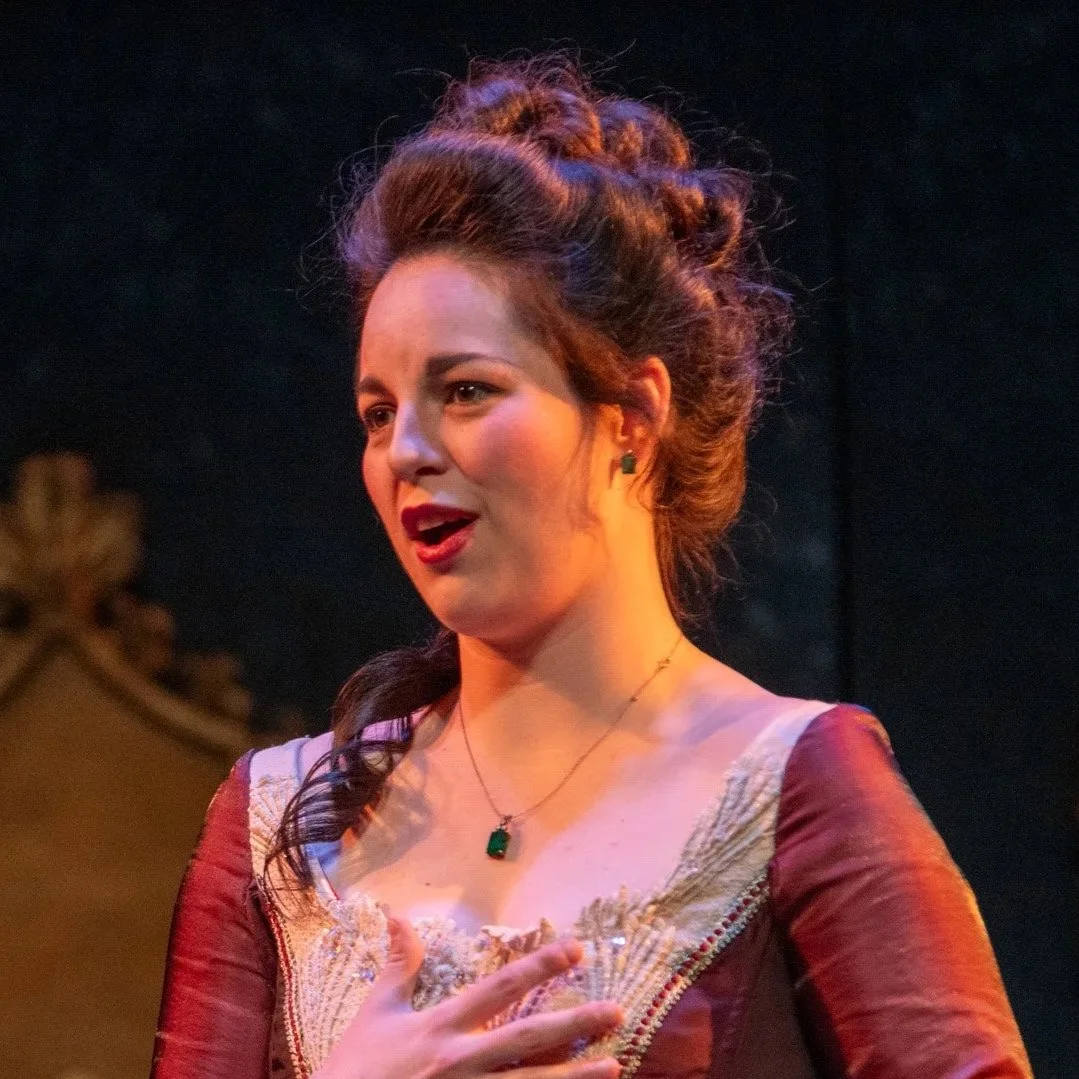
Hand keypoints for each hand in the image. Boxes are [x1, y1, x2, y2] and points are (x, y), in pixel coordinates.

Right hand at [312, 913, 623, 1078]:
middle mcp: (459, 1062)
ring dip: (574, 1077)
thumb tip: (399, 915)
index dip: (539, 966)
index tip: (576, 950)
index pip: (499, 988)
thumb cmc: (353, 1069)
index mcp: (440, 1027)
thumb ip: (397, 966)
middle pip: (527, 1038)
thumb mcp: (375, 1014)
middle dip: (575, 1023)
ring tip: (614, 1066)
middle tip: (616, 1011)